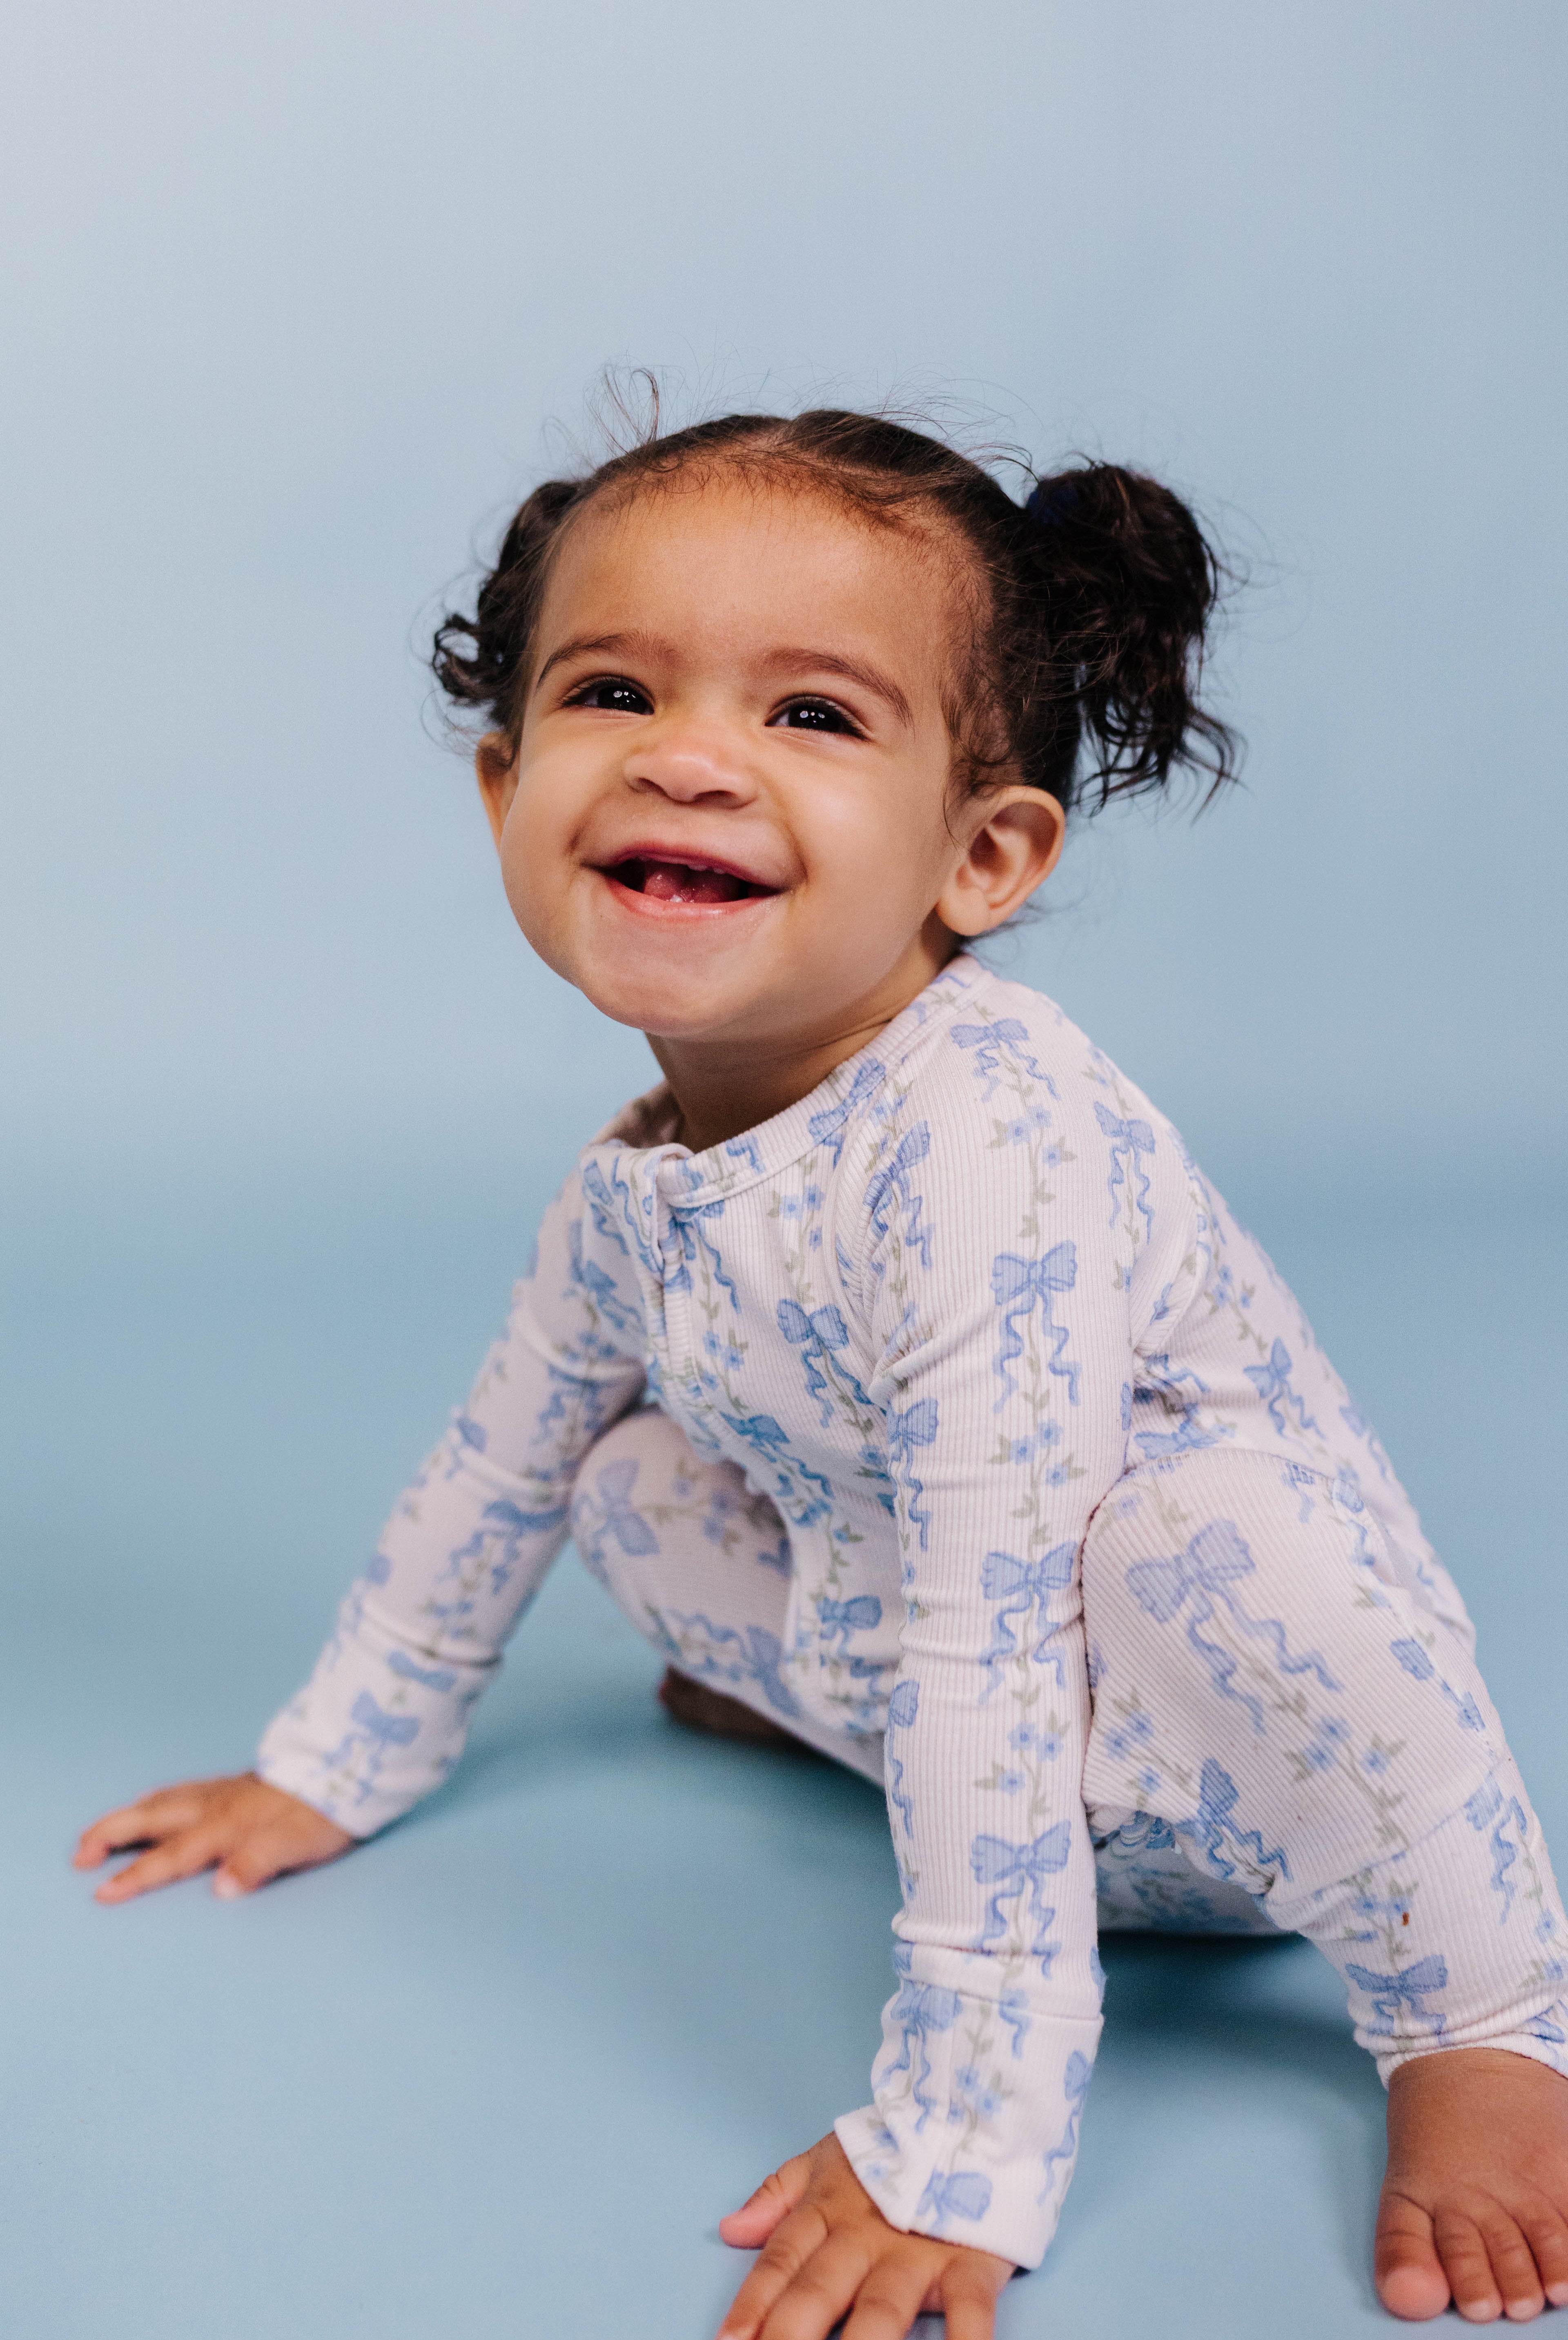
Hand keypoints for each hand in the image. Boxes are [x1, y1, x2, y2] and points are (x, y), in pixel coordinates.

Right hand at [73, 1770, 354, 1902]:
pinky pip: (181, 1790)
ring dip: (128, 1816)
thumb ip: (256, 1866)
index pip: (170, 1857)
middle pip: (151, 1820)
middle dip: (111, 1835)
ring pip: (162, 1802)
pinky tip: (154, 1802)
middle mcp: (215, 1807)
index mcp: (225, 1827)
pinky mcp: (234, 1785)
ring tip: (101, 1831)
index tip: (101, 1894)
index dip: (135, 1877)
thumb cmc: (322, 1814)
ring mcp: (222, 1792)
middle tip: (78, 1854)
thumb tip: (221, 1890)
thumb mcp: (295, 1845)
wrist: (346, 1771)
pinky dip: (156, 1799)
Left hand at [717, 2133, 1013, 2338]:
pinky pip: (967, 2310)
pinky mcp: (970, 2263)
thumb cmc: (893, 2150)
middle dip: (790, 2335)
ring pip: (880, 2310)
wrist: (973, 2115)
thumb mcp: (826, 2160)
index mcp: (828, 2211)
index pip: (779, 2263)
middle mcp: (866, 2237)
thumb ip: (777, 2194)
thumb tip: (729, 2229)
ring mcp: (917, 2253)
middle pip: (818, 2291)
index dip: (750, 2306)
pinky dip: (964, 2339)